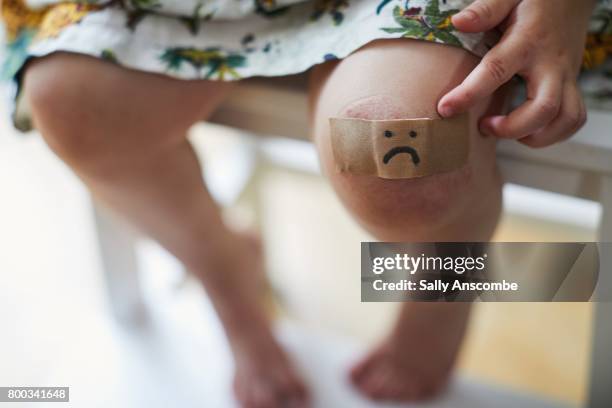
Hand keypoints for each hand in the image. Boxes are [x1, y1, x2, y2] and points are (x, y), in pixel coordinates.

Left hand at [437, 0, 594, 147]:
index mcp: (527, 41)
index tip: (445, 109)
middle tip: (483, 126)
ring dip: (536, 137)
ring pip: (564, 118)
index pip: (496, 70)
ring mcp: (566, 76)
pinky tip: (527, 130)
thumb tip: (457, 22)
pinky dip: (553, 134)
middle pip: (543, 108)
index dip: (469, 94)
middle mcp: (550, 63)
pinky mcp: (572, 85)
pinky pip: (573, 118)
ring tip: (505, 131)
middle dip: (511, 128)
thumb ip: (485, 9)